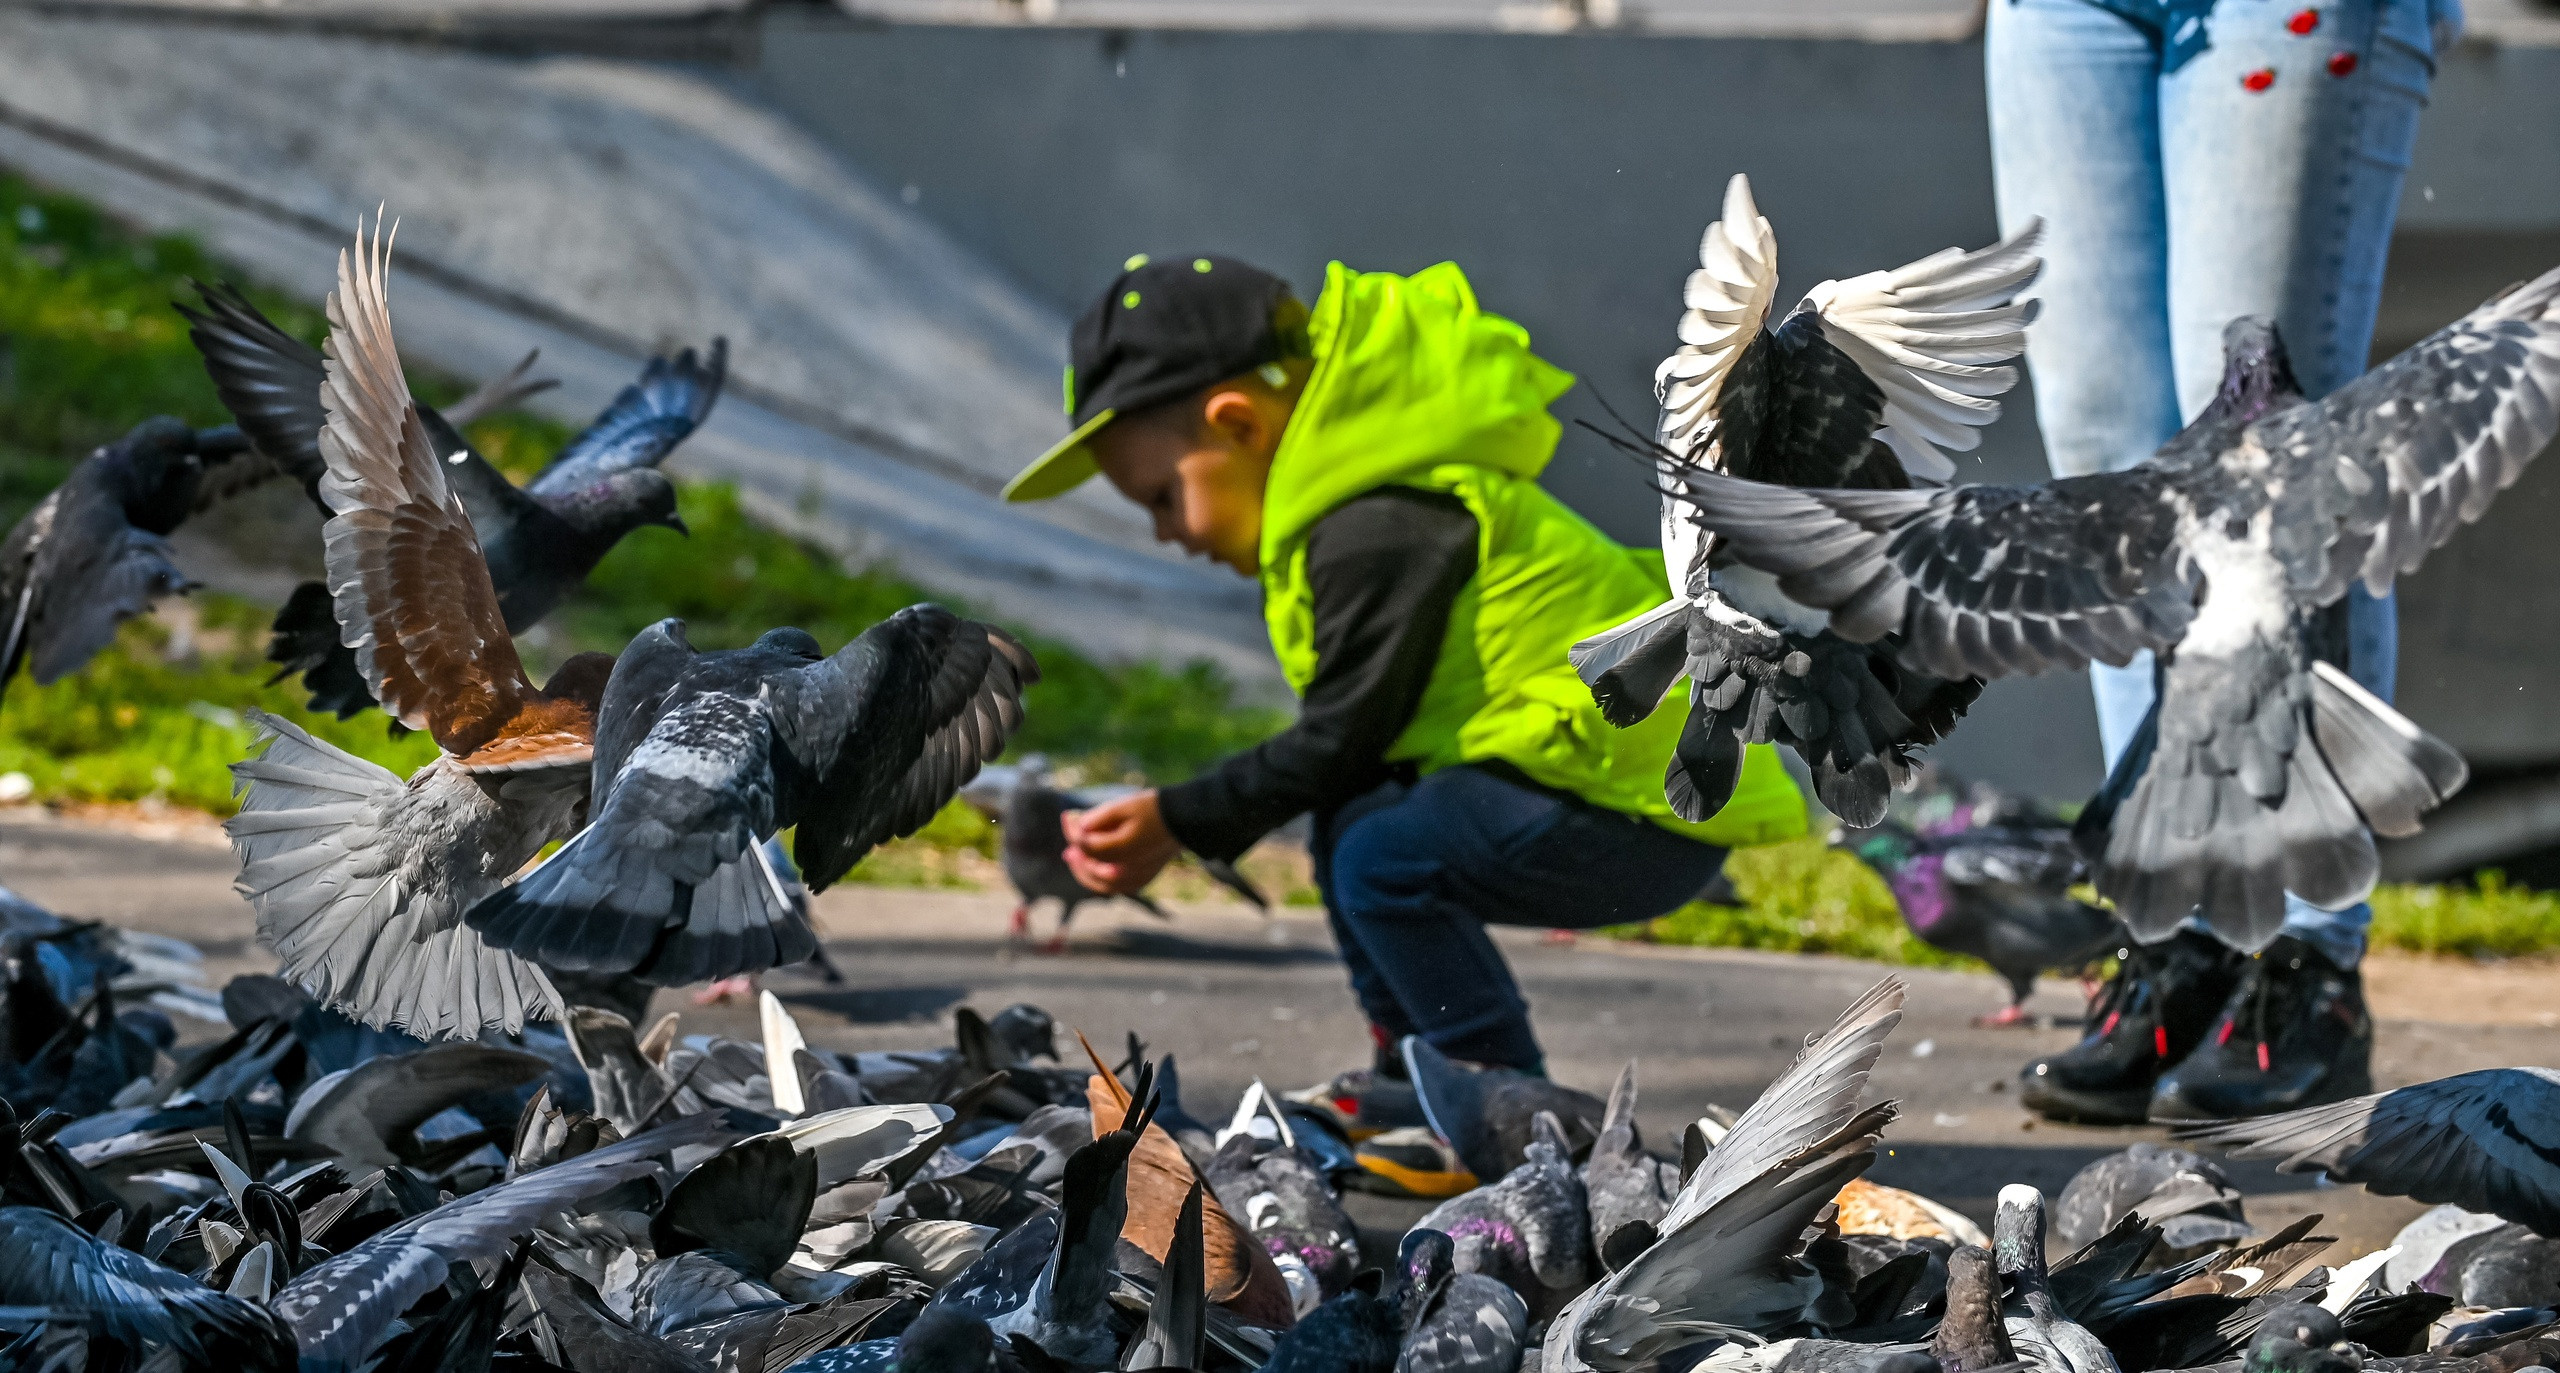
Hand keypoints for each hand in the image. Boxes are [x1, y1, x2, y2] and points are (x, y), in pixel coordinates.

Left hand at [1061, 790, 1179, 895]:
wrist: (1184, 821)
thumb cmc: (1154, 810)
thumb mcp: (1124, 805)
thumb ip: (1099, 817)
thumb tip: (1078, 826)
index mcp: (1121, 851)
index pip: (1085, 845)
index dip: (1072, 830)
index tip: (1066, 816)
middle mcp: (1126, 870)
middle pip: (1089, 867)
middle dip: (1075, 852)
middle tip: (1068, 841)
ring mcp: (1135, 879)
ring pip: (1100, 883)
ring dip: (1083, 871)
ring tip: (1074, 858)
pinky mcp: (1142, 880)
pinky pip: (1115, 887)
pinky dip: (1100, 880)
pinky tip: (1094, 869)